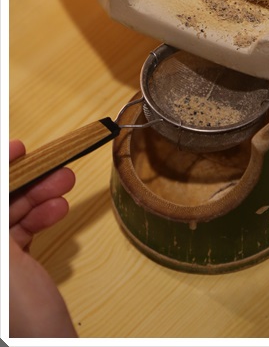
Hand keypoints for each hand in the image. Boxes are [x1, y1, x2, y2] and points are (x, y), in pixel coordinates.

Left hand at [9, 140, 77, 336]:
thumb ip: (0, 211)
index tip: (20, 148)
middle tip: (53, 163)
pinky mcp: (9, 274)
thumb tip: (4, 175)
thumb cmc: (20, 316)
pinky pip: (20, 235)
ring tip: (66, 184)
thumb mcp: (3, 259)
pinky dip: (40, 219)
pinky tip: (60, 208)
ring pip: (8, 218)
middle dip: (22, 182)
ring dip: (37, 198)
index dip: (1, 171)